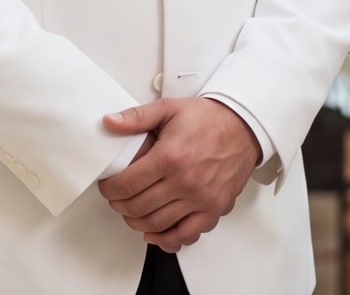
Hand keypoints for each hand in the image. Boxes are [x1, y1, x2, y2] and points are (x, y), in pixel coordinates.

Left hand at [97, 98, 261, 252]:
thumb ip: (136, 117)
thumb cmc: (207, 119)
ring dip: (138, 223)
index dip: (110, 189)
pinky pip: (187, 235)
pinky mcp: (214, 210)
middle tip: (116, 199)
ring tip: (131, 213)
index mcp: (169, 157)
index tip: (107, 187)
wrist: (243, 128)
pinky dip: (167, 239)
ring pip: (158, 224)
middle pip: (139, 207)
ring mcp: (200, 199)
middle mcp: (184, 182)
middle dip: (120, 206)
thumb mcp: (168, 109)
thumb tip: (109, 122)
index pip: (127, 184)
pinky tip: (154, 233)